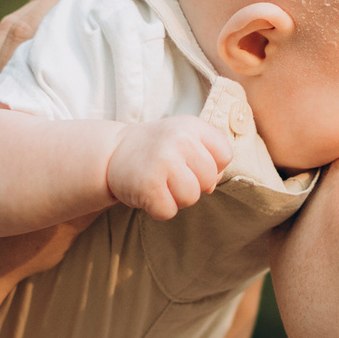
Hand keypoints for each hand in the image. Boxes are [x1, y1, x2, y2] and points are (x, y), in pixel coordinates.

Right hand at [108, 116, 235, 219]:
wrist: (113, 151)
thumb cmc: (157, 148)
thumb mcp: (185, 137)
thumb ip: (209, 156)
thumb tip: (212, 186)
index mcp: (192, 126)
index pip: (225, 156)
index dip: (212, 167)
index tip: (192, 163)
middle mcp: (179, 140)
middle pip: (209, 180)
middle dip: (194, 184)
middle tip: (172, 175)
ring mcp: (163, 162)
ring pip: (191, 197)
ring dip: (177, 198)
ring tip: (161, 184)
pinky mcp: (148, 185)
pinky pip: (168, 211)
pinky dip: (159, 209)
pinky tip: (149, 193)